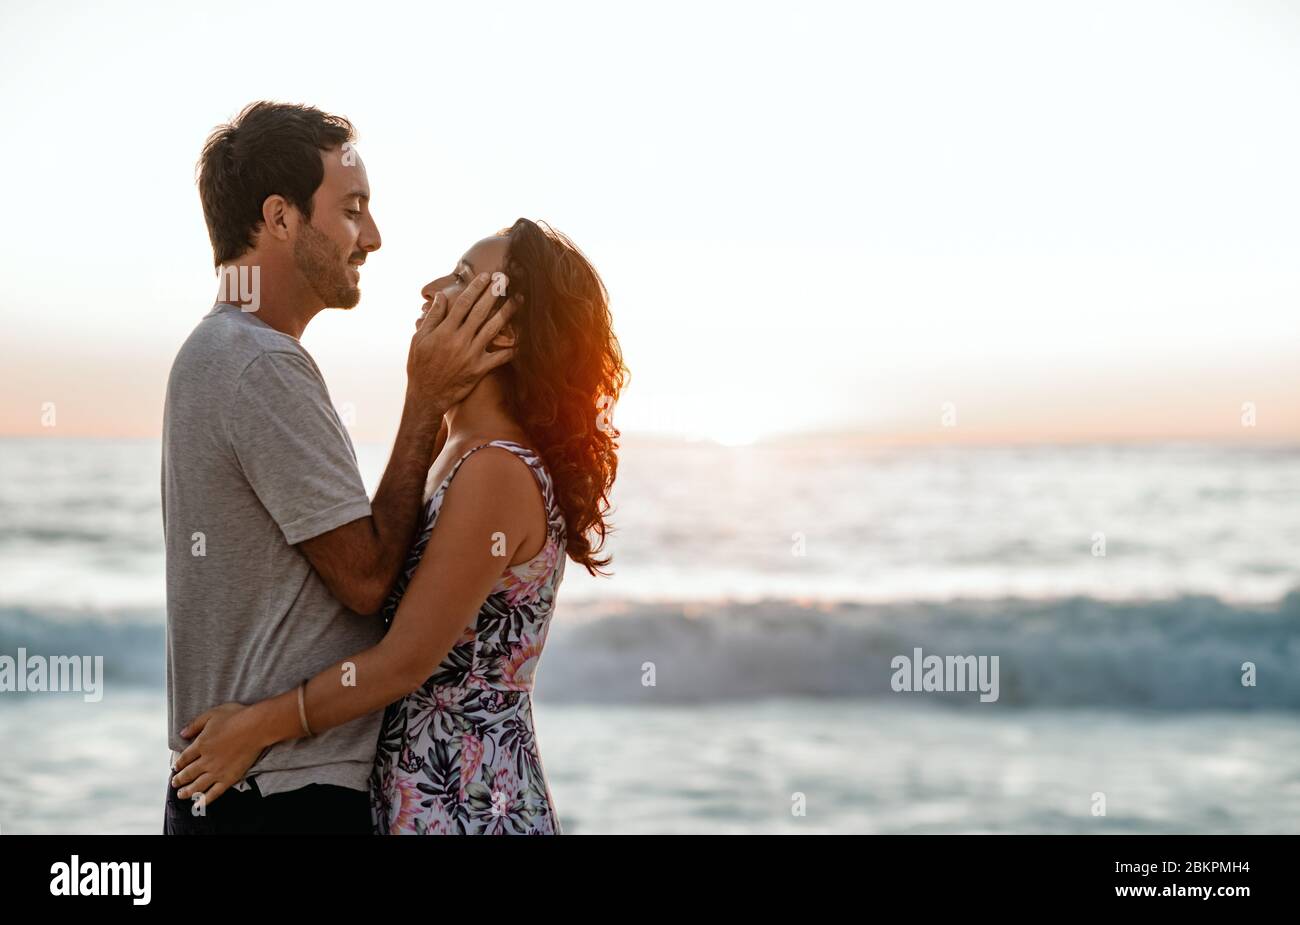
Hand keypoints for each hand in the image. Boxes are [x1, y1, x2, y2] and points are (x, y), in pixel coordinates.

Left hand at [171, 703, 264, 806]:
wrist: (256, 727)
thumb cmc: (236, 717)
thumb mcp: (211, 714)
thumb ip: (195, 725)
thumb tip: (182, 734)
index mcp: (200, 744)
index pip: (184, 758)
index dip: (178, 764)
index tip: (175, 768)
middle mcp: (206, 761)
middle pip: (188, 774)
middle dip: (179, 780)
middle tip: (175, 783)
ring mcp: (217, 771)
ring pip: (197, 786)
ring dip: (187, 792)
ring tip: (181, 795)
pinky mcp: (229, 778)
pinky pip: (214, 792)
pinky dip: (205, 800)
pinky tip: (198, 804)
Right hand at [408, 272, 515, 411]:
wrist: (426, 395)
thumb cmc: (420, 365)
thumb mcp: (419, 339)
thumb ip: (433, 317)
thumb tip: (442, 296)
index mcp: (444, 330)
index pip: (463, 303)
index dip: (476, 288)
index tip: (486, 276)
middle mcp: (460, 340)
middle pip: (481, 311)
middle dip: (494, 293)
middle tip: (506, 280)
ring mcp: (471, 355)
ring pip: (493, 329)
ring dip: (507, 313)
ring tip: (518, 300)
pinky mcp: (479, 369)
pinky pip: (499, 357)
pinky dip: (512, 348)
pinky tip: (523, 338)